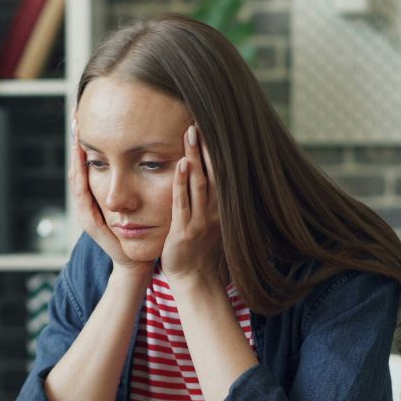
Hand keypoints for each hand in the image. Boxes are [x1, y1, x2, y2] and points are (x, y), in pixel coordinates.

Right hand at [68, 124, 152, 278]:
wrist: (136, 261)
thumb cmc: (141, 231)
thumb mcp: (137, 200)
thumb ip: (136, 180)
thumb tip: (147, 153)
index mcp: (97, 196)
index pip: (88, 162)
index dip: (86, 141)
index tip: (86, 117)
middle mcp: (87, 202)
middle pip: (77, 165)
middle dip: (76, 142)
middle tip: (75, 117)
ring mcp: (85, 211)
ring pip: (76, 177)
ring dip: (75, 155)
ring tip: (76, 133)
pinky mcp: (90, 221)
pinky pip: (82, 194)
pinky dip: (80, 176)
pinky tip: (81, 161)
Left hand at [160, 124, 221, 284]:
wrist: (195, 280)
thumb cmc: (199, 250)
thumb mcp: (210, 221)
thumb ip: (210, 199)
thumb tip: (209, 175)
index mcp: (221, 208)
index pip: (220, 172)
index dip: (215, 150)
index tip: (209, 127)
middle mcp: (215, 212)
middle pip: (213, 172)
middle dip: (206, 147)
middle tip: (199, 120)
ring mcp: (201, 221)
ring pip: (199, 184)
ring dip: (194, 157)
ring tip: (190, 134)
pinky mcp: (185, 231)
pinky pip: (183, 204)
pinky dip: (181, 183)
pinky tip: (179, 165)